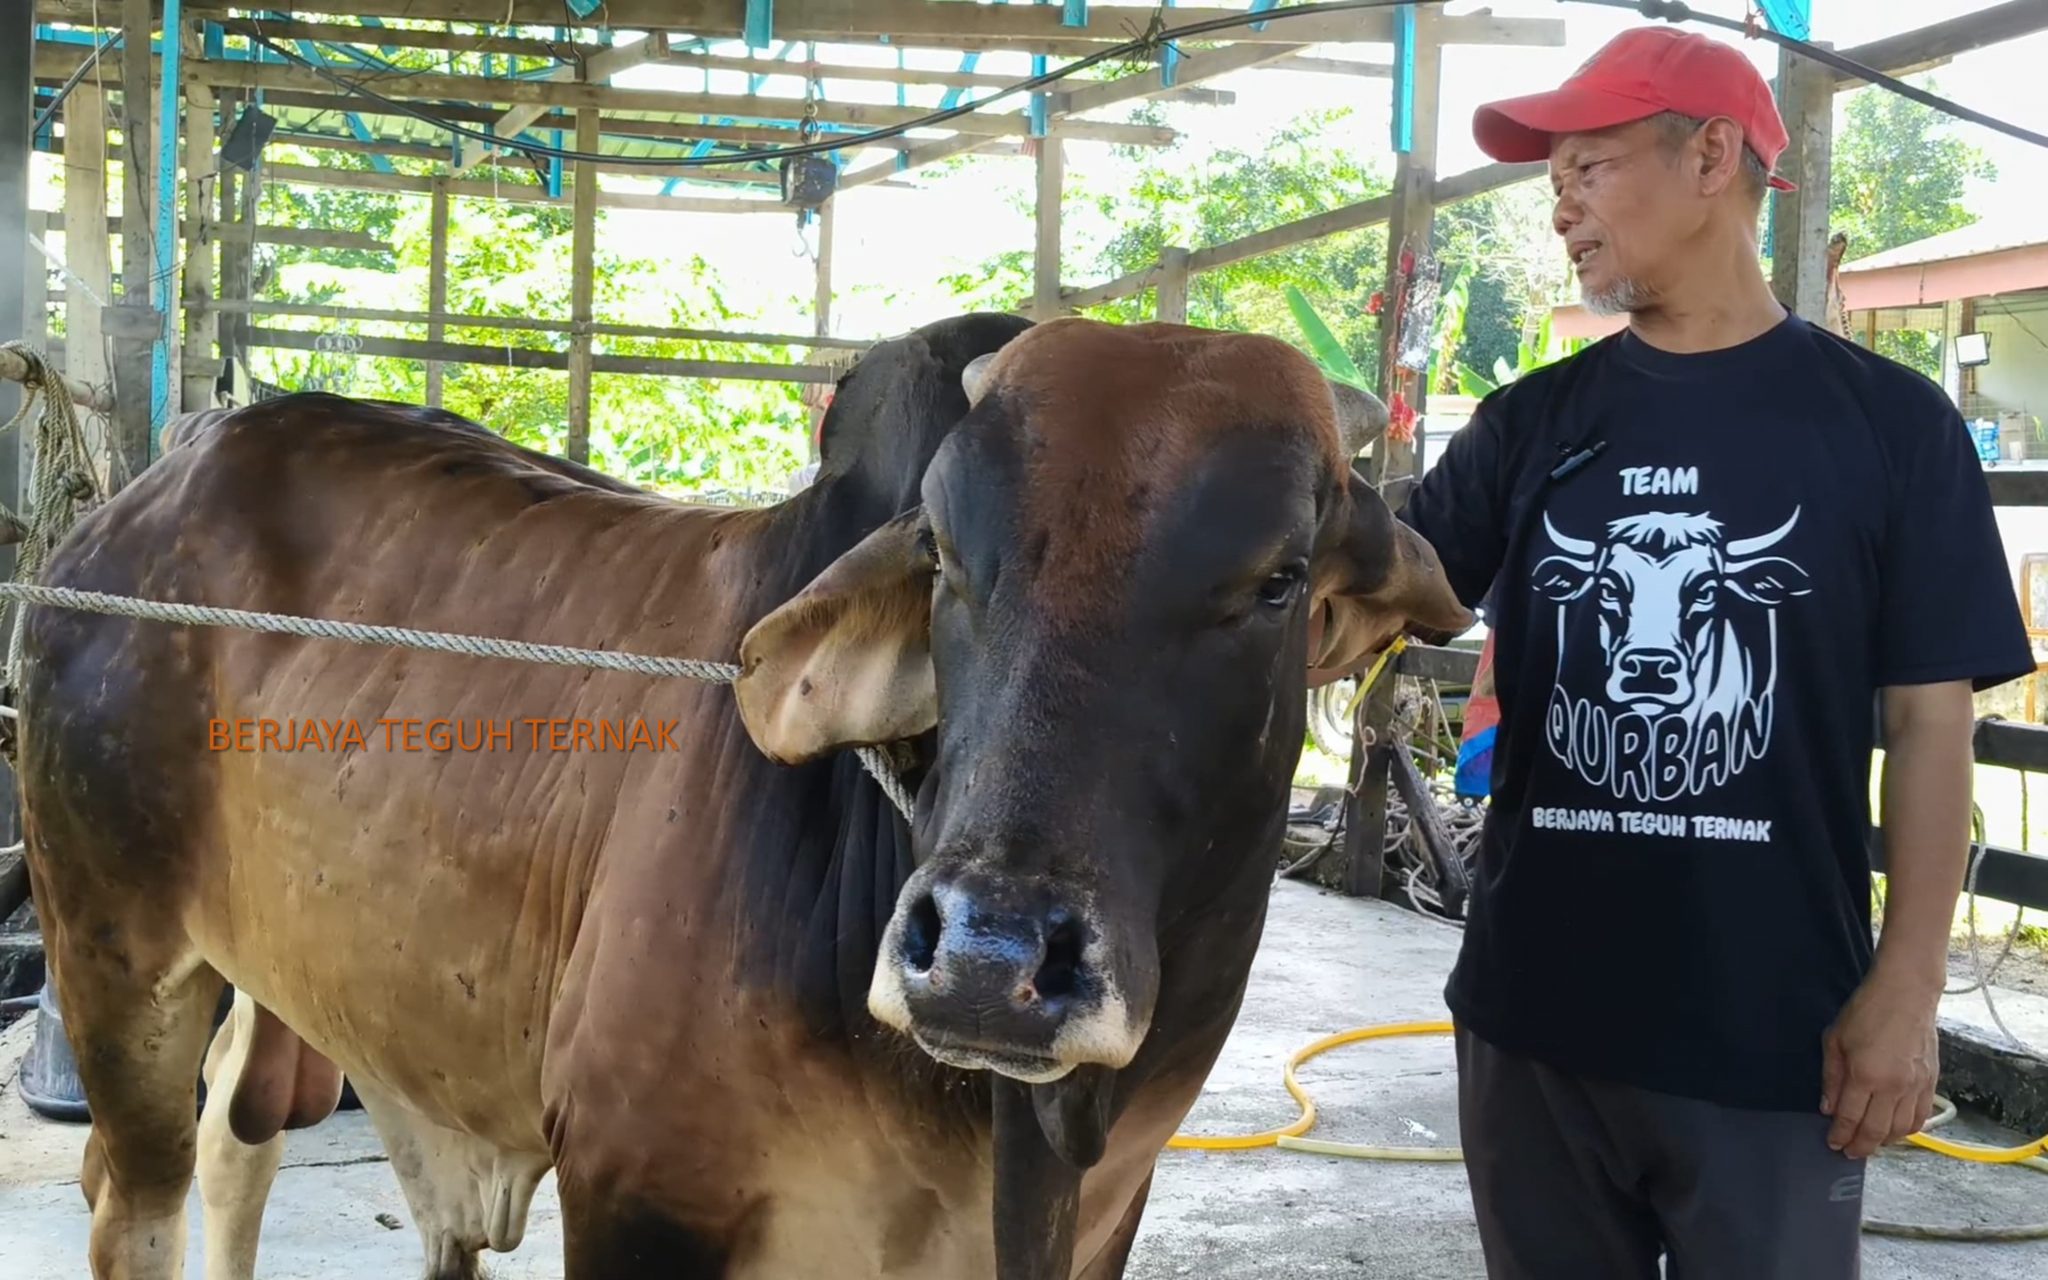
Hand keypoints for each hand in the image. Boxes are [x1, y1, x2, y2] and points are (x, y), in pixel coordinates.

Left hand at [1820, 968, 1939, 1157]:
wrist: (1907, 994)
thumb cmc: (1866, 1011)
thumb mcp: (1835, 1040)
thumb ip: (1831, 1078)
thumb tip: (1828, 1108)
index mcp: (1865, 1076)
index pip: (1850, 1118)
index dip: (1840, 1136)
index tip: (1833, 1144)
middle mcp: (1893, 1087)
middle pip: (1876, 1131)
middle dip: (1861, 1146)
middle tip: (1849, 1152)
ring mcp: (1916, 1087)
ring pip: (1901, 1130)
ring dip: (1884, 1142)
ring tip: (1870, 1143)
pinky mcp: (1931, 1083)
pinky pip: (1920, 1118)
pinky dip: (1907, 1130)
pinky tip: (1895, 1130)